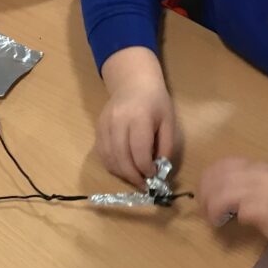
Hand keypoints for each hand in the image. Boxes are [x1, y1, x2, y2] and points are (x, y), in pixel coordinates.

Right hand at [97, 50, 178, 185]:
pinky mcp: (97, 129)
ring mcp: (105, 125)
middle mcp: (118, 121)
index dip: (146, 169)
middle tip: (143, 185)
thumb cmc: (156, 102)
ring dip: (121, 173)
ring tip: (134, 178)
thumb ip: (166, 146)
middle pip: (121, 158)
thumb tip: (160, 170)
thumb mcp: (169, 121)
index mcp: (139, 118)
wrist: (133, 83)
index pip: (139, 152)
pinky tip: (123, 168)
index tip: (153, 176)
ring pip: (109, 158)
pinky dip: (111, 165)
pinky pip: (101, 154)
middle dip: (133, 176)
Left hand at [197, 158, 267, 262]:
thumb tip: (223, 195)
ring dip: (212, 209)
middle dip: (204, 197)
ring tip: (217, 221)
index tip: (206, 198)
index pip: (220, 165)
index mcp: (257, 168)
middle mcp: (257, 173)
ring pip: (220, 193)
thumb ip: (249, 188)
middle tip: (208, 213)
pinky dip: (229, 218)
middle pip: (215, 178)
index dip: (207, 182)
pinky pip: (238, 209)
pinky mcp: (266, 208)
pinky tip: (233, 226)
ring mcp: (262, 190)